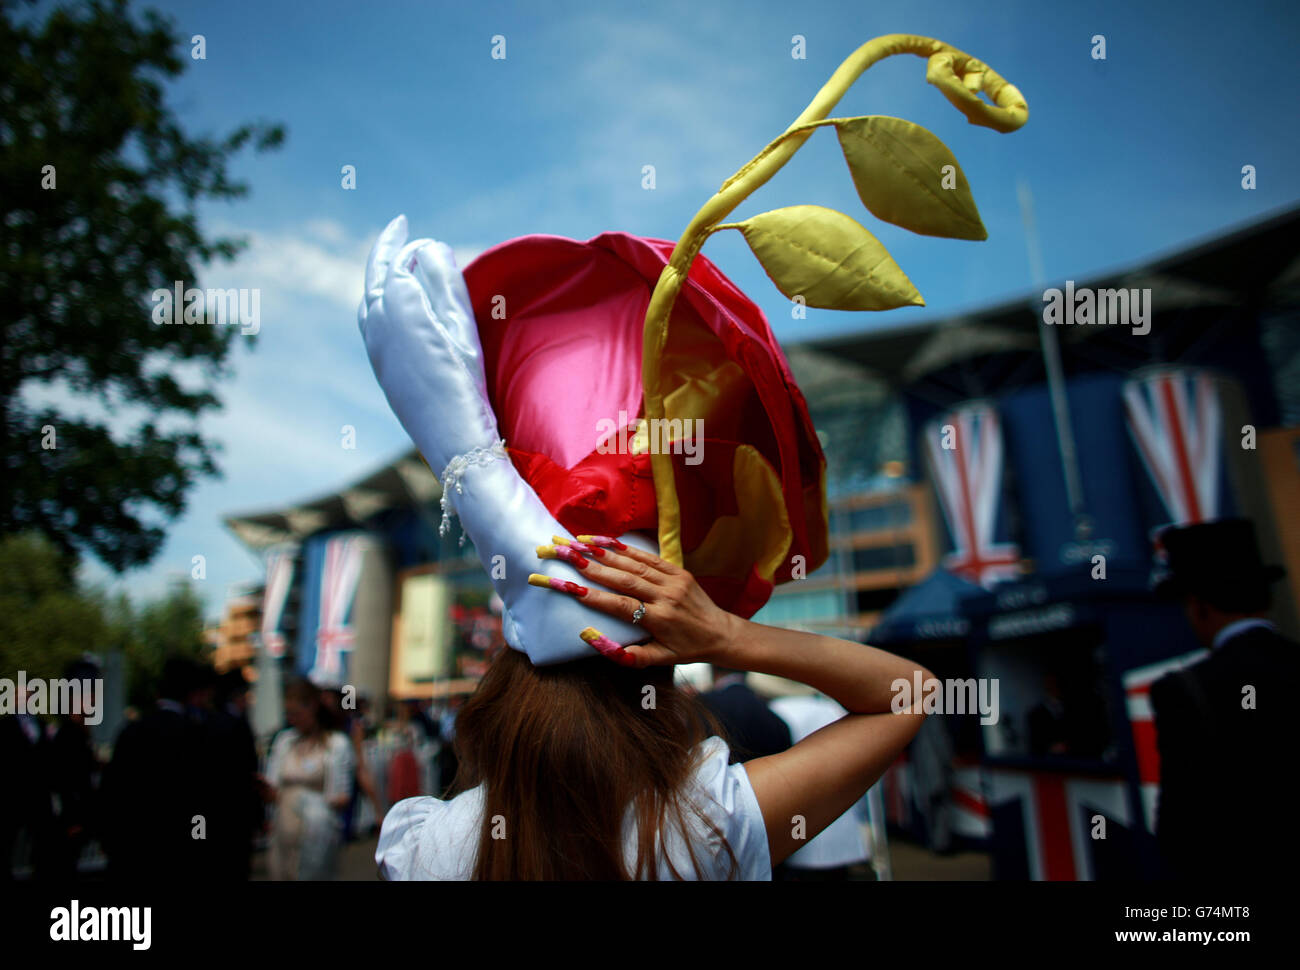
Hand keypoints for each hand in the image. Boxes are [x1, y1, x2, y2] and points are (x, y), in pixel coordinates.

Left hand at [358, 215, 496, 474]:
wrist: (452, 440)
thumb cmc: (464, 384)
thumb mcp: (462, 328)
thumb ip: (444, 282)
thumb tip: (428, 247)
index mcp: (397, 309)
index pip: (395, 263)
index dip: (403, 243)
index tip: (409, 226)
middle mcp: (377, 325)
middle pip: (376, 278)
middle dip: (386, 253)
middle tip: (398, 230)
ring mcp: (376, 349)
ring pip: (368, 302)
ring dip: (380, 279)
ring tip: (396, 265)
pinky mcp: (382, 370)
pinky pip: (371, 325)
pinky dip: (379, 303)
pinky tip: (396, 307)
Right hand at [528, 537, 740, 667]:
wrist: (721, 633)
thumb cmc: (686, 649)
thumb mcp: (659, 660)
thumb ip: (627, 655)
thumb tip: (594, 640)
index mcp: (661, 620)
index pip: (621, 606)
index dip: (594, 596)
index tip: (567, 587)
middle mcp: (666, 597)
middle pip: (623, 579)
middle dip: (590, 566)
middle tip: (562, 555)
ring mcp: (673, 580)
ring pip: (633, 564)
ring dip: (602, 553)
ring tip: (575, 544)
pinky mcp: (677, 570)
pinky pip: (648, 557)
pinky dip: (625, 548)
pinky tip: (603, 541)